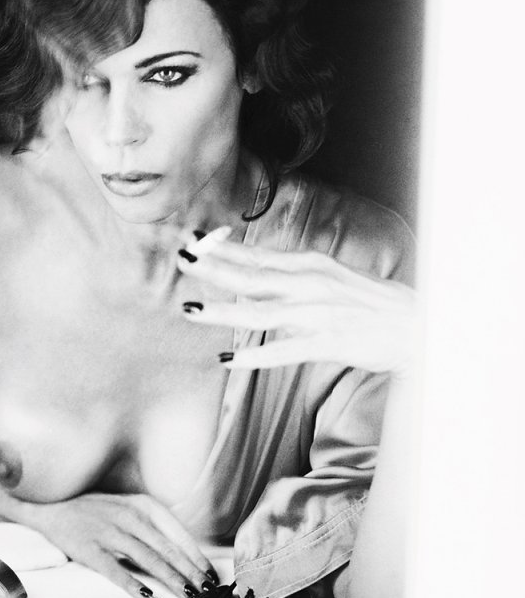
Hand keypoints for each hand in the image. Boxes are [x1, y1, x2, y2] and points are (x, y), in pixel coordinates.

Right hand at [20, 491, 215, 597]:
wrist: (50, 505)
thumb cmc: (95, 510)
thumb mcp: (128, 507)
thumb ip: (153, 526)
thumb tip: (184, 555)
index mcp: (143, 505)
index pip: (178, 534)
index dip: (196, 557)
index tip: (210, 575)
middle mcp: (129, 516)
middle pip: (167, 549)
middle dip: (190, 572)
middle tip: (206, 591)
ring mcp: (109, 532)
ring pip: (147, 558)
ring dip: (169, 578)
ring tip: (185, 594)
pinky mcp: (89, 548)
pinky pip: (113, 569)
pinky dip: (130, 582)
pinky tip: (145, 595)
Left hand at [177, 226, 415, 377]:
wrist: (416, 326)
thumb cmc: (368, 304)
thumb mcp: (328, 279)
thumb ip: (291, 277)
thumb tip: (251, 277)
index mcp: (310, 265)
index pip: (257, 255)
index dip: (221, 248)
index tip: (191, 238)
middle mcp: (311, 284)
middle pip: (252, 275)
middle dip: (213, 268)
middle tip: (180, 258)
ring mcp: (319, 313)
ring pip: (261, 312)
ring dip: (223, 311)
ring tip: (191, 311)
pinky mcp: (329, 341)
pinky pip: (285, 350)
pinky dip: (256, 356)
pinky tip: (228, 359)